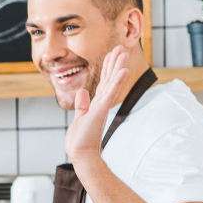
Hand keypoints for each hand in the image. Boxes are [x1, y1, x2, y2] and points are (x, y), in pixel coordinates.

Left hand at [64, 45, 129, 163]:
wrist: (81, 154)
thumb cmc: (80, 140)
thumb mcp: (79, 118)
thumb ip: (82, 105)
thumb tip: (82, 92)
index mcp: (97, 104)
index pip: (104, 81)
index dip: (108, 67)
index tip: (112, 54)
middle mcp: (102, 103)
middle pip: (110, 78)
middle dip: (115, 62)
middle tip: (121, 47)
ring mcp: (103, 106)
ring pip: (112, 82)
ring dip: (118, 67)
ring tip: (124, 53)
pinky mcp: (101, 110)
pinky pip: (110, 93)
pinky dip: (116, 81)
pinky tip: (122, 70)